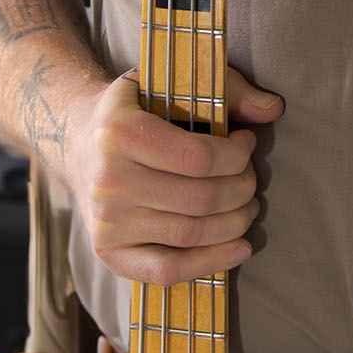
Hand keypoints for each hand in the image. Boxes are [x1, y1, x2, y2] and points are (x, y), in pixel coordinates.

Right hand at [64, 66, 283, 282]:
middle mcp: (108, 180)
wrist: (79, 141)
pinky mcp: (108, 251)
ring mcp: (106, 220)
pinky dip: (210, 263)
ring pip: (190, 234)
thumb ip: (228, 89)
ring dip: (235, 223)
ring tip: (248, 206)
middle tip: (251, 179)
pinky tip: (241, 248)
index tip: (247, 144)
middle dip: (242, 189)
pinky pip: (166, 270)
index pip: (199, 158)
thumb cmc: (140, 108)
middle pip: (200, 199)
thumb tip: (273, 108)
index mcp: (120, 132)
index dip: (238, 155)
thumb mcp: (173, 82)